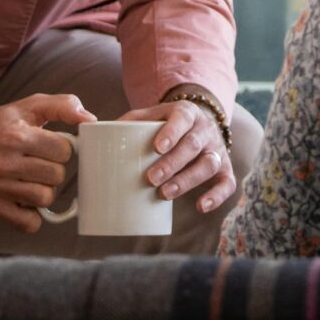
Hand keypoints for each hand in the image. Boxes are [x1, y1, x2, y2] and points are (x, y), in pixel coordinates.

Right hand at [0, 91, 93, 230]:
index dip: (61, 148)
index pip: (63, 150)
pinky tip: (24, 198)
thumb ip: (63, 105)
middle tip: (40, 162)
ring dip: (44, 190)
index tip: (49, 146)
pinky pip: (28, 223)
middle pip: (56, 175)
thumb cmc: (1, 125)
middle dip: (54, 168)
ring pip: (45, 198)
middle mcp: (4, 162)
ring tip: (32, 178)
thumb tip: (90, 120)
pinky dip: (32, 215)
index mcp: (16, 136)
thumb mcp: (30, 106)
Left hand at [119, 93, 236, 213]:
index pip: (182, 119)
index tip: (156, 147)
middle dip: (172, 163)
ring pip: (208, 164)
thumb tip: (92, 131)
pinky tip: (201, 207)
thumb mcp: (149, 115)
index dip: (171, 132)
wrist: (198, 123)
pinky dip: (217, 196)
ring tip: (165, 194)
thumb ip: (126, 122)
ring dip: (188, 181)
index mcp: (186, 113)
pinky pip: (227, 183)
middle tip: (150, 178)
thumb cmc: (165, 124)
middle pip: (192, 145)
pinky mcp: (224, 168)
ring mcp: (217, 149)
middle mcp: (205, 129)